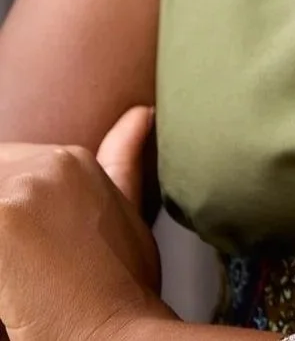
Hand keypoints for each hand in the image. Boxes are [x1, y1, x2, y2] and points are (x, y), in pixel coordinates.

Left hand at [0, 106, 174, 340]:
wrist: (121, 337)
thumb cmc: (122, 288)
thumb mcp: (128, 216)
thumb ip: (124, 160)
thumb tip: (143, 113)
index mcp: (73, 159)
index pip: (5, 173)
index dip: (11, 219)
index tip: (30, 251)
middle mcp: (49, 163)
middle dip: (5, 229)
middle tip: (24, 268)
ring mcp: (22, 189)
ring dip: (2, 246)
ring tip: (19, 279)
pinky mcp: (1, 220)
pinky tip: (13, 286)